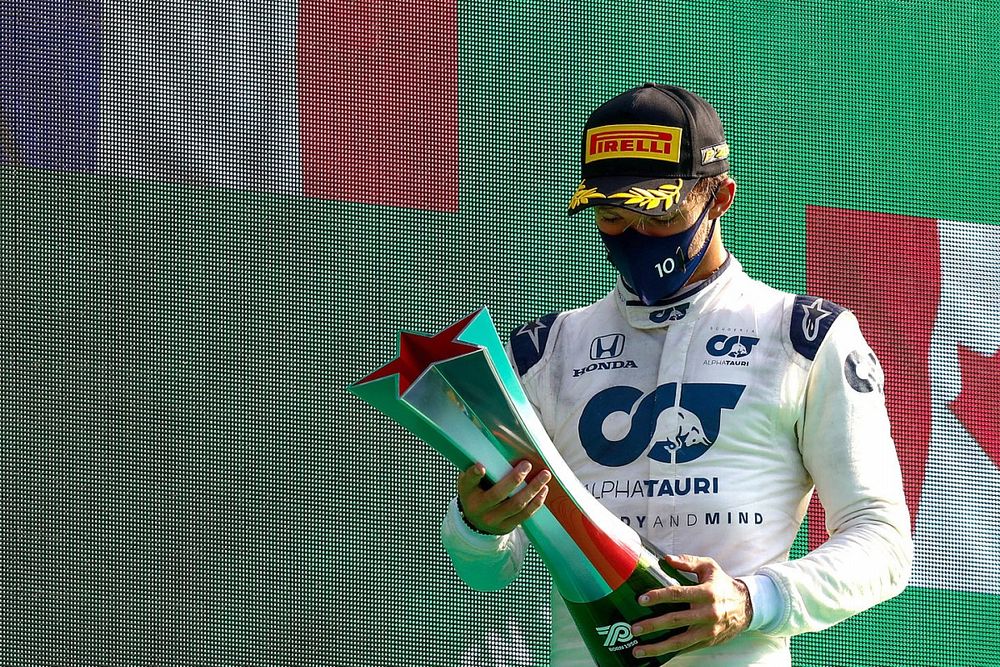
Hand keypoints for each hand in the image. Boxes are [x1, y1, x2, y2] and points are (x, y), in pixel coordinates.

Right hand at [456, 461, 549, 534]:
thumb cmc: (476, 493)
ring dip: (532, 489)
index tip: (481, 466)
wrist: (475, 522)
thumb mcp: (470, 482)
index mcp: (468, 492)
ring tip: (544, 475)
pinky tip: (543, 490)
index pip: (468, 482)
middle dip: (515, 479)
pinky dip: (536, 502)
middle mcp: (479, 508)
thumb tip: (493, 448)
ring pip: (516, 504)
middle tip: (527, 465)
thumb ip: (478, 469)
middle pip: (498, 494)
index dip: (474, 474)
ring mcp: (494, 520)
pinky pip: (524, 515)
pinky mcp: (507, 526)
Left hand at [631, 554, 752, 659]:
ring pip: (680, 642)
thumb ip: (688, 562)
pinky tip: (655, 655)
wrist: (747, 607)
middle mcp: (708, 613)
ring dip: (657, 647)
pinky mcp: (708, 642)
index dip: (658, 597)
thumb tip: (667, 559)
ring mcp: (708, 630)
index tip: (641, 600)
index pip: (678, 594)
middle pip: (675, 620)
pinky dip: (670, 652)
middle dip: (653, 625)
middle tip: (635, 628)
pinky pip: (687, 649)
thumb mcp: (709, 567)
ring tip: (638, 650)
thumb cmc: (722, 584)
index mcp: (706, 593)